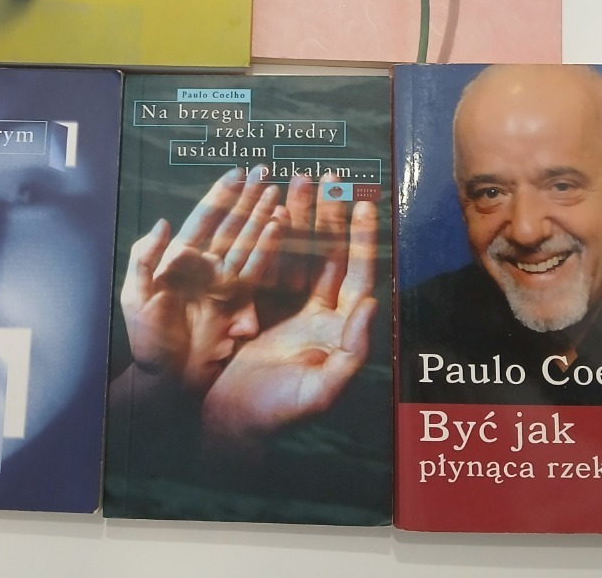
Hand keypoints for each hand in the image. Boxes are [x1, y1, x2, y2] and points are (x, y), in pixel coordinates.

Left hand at [118, 166, 281, 390]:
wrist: (168, 383)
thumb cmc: (147, 342)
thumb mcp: (136, 298)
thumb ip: (145, 259)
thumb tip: (162, 223)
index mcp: (179, 260)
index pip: (203, 220)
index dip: (219, 196)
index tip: (237, 173)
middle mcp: (206, 266)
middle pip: (230, 224)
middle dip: (247, 198)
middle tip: (265, 171)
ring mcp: (226, 282)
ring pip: (248, 241)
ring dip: (262, 216)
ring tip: (277, 191)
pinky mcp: (242, 301)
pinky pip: (259, 269)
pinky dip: (270, 247)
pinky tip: (280, 226)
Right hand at [202, 174, 377, 444]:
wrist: (230, 424)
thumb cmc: (277, 414)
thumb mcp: (318, 393)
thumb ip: (351, 352)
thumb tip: (371, 304)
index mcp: (339, 329)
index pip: (357, 274)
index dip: (361, 239)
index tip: (362, 204)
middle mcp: (320, 312)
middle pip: (330, 252)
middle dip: (330, 214)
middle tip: (331, 177)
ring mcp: (291, 304)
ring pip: (301, 249)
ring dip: (302, 215)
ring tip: (300, 178)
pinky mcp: (263, 303)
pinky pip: (272, 260)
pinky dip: (274, 233)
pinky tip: (273, 207)